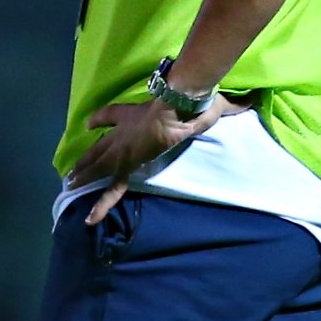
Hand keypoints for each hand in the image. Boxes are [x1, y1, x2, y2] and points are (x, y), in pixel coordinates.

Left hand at [66, 92, 234, 221]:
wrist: (180, 104)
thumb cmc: (191, 102)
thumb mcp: (208, 103)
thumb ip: (226, 104)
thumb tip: (251, 101)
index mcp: (137, 115)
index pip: (113, 117)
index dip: (101, 122)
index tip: (90, 127)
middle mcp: (126, 131)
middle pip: (100, 147)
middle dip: (86, 159)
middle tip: (70, 172)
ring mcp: (124, 147)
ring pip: (98, 165)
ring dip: (84, 176)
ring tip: (69, 188)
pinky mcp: (129, 164)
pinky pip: (111, 189)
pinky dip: (100, 205)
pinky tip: (89, 219)